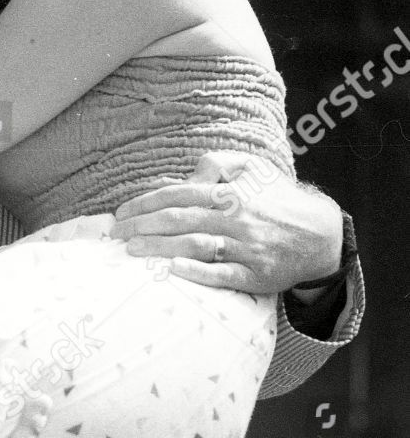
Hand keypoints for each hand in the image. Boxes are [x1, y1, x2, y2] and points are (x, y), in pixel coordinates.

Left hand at [112, 151, 342, 293]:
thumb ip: (216, 163)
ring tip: (132, 250)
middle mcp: (236, 219)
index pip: (177, 195)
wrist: (321, 234)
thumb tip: (186, 174)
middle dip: (142, 226)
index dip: (145, 203)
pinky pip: (223, 274)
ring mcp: (246, 248)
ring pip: (196, 245)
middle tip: (116, 234)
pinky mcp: (255, 274)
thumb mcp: (252, 168)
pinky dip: (197, 271)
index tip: (121, 212)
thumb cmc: (276, 198)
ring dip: (160, 248)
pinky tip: (173, 269)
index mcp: (230, 192)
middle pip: (180, 220)